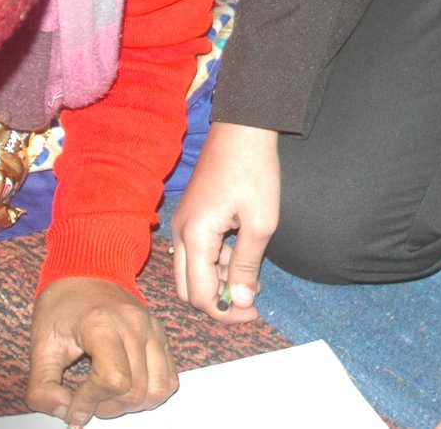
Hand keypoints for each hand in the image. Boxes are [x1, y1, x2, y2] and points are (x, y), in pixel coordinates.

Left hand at [26, 277, 176, 425]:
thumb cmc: (62, 305)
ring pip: (159, 389)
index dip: (90, 402)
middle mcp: (134, 326)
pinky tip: (127, 387)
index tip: (72, 403)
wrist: (85, 269)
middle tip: (86, 401)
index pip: (113, 381)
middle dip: (107, 407)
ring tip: (108, 397)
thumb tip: (66, 414)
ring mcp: (152, 330)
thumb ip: (42, 386)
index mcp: (103, 325)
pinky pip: (170, 378)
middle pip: (137, 390)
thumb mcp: (39, 345)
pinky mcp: (160, 335)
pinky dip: (151, 393)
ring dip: (133, 404)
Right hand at [170, 121, 277, 322]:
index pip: (201, 295)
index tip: (255, 312)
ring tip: (252, 275)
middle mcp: (180, 233)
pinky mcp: (190, 216)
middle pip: (189, 289)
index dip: (228, 311)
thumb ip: (247, 265)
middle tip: (251, 301)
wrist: (243, 128)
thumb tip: (241, 301)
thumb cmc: (254, 171)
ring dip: (217, 281)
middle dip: (218, 302)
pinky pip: (195, 252)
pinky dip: (215, 262)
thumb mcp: (260, 222)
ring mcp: (183, 223)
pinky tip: (242, 255)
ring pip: (191, 272)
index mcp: (195, 237)